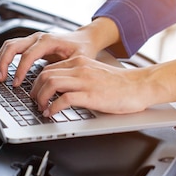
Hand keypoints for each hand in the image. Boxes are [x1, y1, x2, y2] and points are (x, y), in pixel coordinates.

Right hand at [0, 31, 98, 86]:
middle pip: (13, 46)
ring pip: (9, 45)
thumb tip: (52, 86)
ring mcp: (32, 39)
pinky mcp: (30, 44)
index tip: (16, 84)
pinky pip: (12, 48)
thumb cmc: (83, 49)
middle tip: (1, 79)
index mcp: (48, 41)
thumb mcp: (78, 61)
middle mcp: (38, 38)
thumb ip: (64, 71)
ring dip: (1, 60)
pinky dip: (5, 58)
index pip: (28, 55)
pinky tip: (4, 70)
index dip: (20, 70)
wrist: (85, 39)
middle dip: (4, 63)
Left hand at [31, 56, 175, 115]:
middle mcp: (79, 69)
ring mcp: (85, 81)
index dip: (37, 82)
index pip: (48, 68)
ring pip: (51, 83)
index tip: (35, 93)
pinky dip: (53, 107)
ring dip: (41, 98)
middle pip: (45, 74)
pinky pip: (64, 99)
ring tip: (41, 108)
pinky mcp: (91, 95)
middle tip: (34, 102)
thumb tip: (58, 90)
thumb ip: (76, 77)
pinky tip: (51, 113)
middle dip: (35, 90)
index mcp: (79, 62)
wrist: (141, 86)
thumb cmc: (120, 84)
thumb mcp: (93, 74)